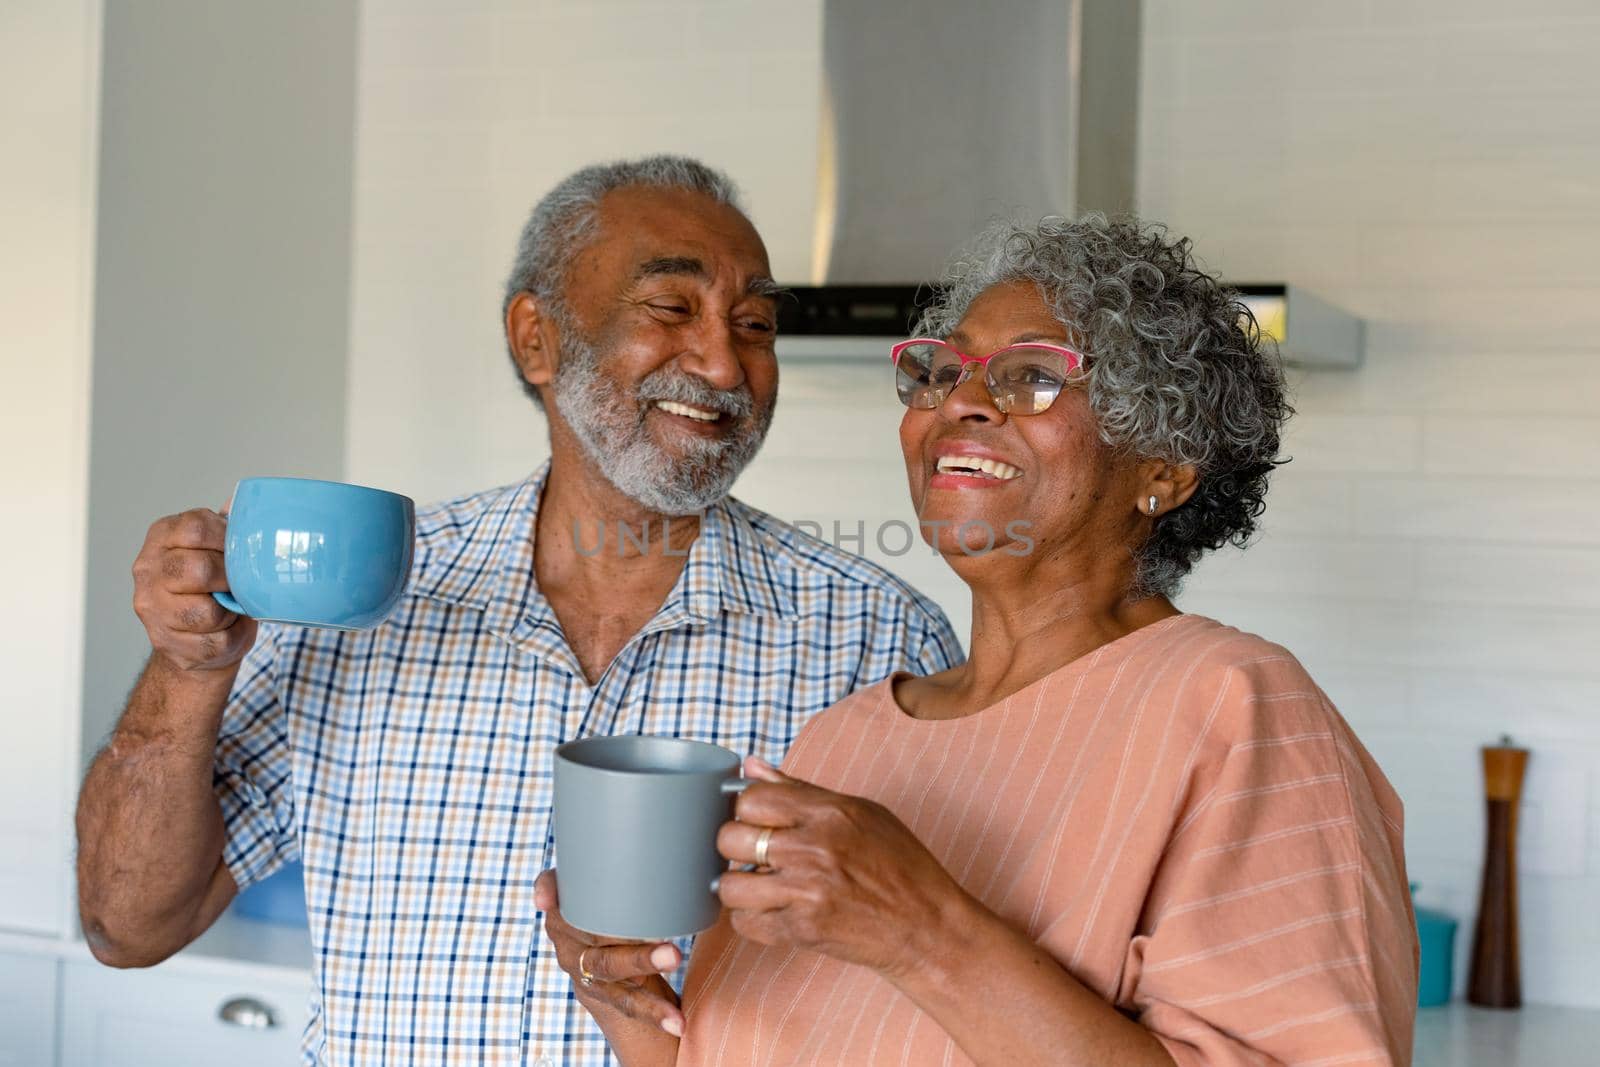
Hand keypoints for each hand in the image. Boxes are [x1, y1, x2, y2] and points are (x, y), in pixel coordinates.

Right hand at [131, 508, 256, 673]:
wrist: (194, 638)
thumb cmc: (213, 585)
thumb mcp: (217, 548)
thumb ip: (229, 528)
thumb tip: (245, 503)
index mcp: (162, 537)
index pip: (196, 528)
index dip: (228, 541)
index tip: (241, 551)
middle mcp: (148, 570)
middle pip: (199, 569)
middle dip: (229, 579)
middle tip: (238, 584)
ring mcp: (152, 608)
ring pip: (207, 611)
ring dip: (230, 612)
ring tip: (229, 607)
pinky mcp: (165, 641)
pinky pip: (214, 641)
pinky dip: (232, 637)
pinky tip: (226, 629)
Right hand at [534, 869, 684, 1037]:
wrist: (601, 952)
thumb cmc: (610, 905)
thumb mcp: (607, 882)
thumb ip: (615, 860)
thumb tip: (642, 836)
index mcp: (564, 905)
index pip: (551, 889)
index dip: (548, 890)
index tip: (549, 899)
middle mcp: (567, 939)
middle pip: (595, 939)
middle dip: (634, 949)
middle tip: (670, 948)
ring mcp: (583, 970)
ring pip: (611, 972)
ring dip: (645, 973)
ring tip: (675, 963)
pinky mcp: (603, 993)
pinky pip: (627, 1003)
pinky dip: (653, 1012)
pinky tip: (677, 1021)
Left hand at [714, 757, 972, 982]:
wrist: (927, 927)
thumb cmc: (900, 865)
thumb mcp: (862, 812)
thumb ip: (799, 789)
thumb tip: (750, 765)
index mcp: (830, 812)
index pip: (751, 798)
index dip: (746, 809)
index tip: (756, 819)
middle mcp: (814, 848)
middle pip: (731, 838)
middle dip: (736, 846)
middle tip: (754, 854)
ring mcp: (806, 892)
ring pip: (730, 885)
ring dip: (740, 886)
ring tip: (761, 885)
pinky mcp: (803, 930)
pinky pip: (746, 923)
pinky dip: (753, 918)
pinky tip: (774, 910)